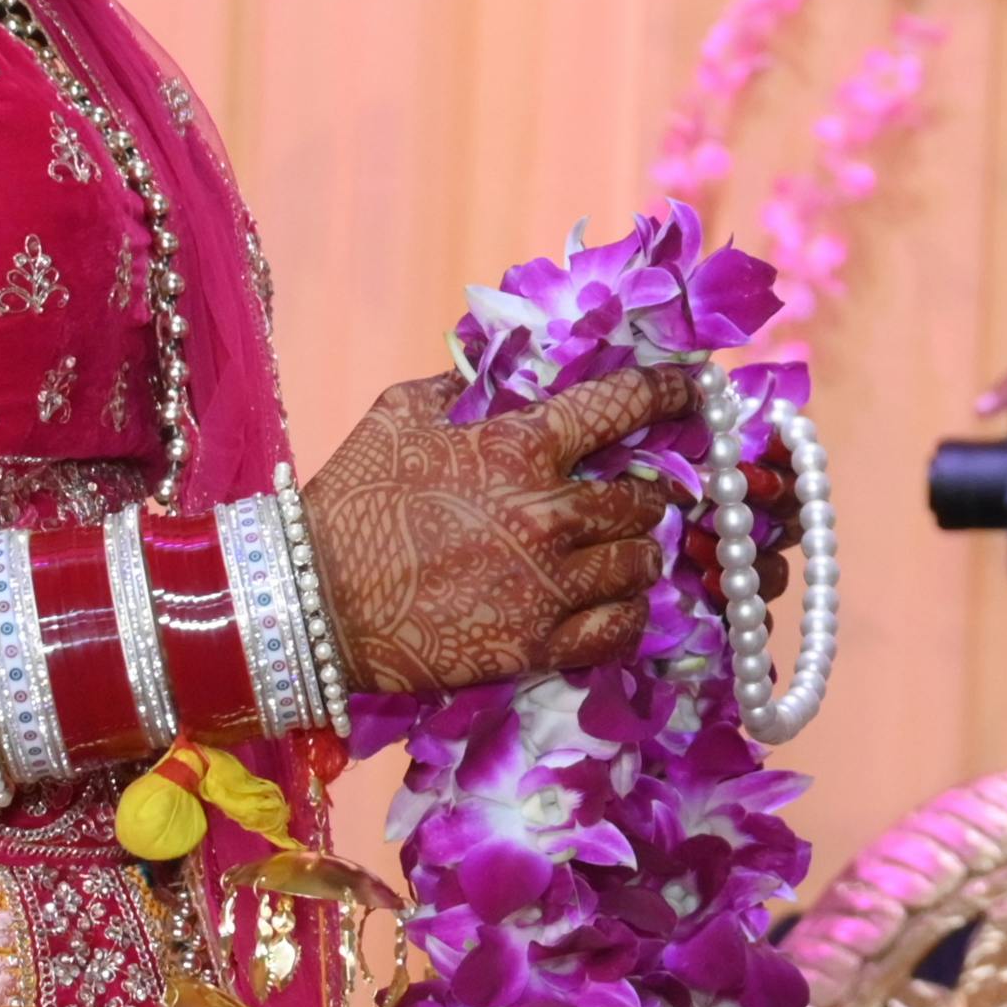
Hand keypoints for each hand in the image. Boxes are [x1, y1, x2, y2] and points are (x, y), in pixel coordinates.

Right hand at [296, 364, 696, 694]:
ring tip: (625, 552)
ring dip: (639, 553)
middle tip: (642, 496)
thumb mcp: (400, 413)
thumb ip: (466, 383)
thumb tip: (509, 361)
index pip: (622, 406)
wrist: (309, 600)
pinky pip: (619, 629)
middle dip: (649, 493)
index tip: (697, 390)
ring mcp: (546, 585)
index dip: (670, 393)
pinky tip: (616, 604)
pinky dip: (627, 614)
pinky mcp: (535, 645)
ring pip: (640, 563)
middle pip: (644, 498)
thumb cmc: (353, 498)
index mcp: (519, 447)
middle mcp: (547, 513)